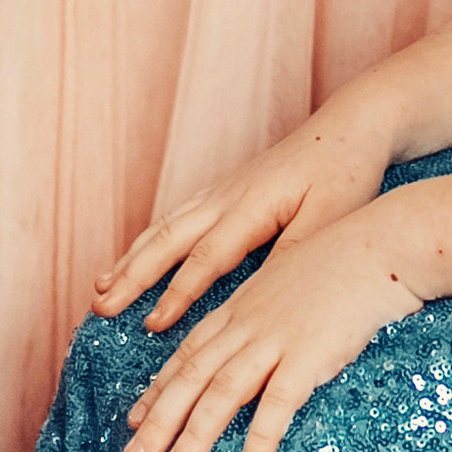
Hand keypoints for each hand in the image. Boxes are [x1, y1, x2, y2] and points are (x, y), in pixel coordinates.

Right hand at [94, 109, 395, 335]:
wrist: (351, 127)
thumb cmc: (346, 174)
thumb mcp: (331, 219)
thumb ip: (292, 254)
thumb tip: (256, 297)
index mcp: (251, 205)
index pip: (206, 257)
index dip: (178, 293)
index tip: (152, 324)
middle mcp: (226, 196)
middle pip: (167, 239)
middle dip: (131, 275)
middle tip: (100, 305)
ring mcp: (222, 190)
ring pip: (164, 227)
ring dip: (131, 259)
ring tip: (101, 287)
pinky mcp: (226, 190)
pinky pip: (176, 218)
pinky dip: (149, 242)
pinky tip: (136, 256)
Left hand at [121, 210, 418, 451]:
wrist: (379, 246)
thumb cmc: (339, 267)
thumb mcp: (285, 286)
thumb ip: (262, 316)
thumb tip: (251, 345)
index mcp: (239, 311)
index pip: (188, 355)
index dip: (158, 390)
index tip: (134, 420)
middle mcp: (247, 327)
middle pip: (191, 378)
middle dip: (159, 422)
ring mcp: (276, 340)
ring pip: (222, 392)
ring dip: (194, 436)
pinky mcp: (310, 355)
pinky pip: (279, 402)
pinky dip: (259, 437)